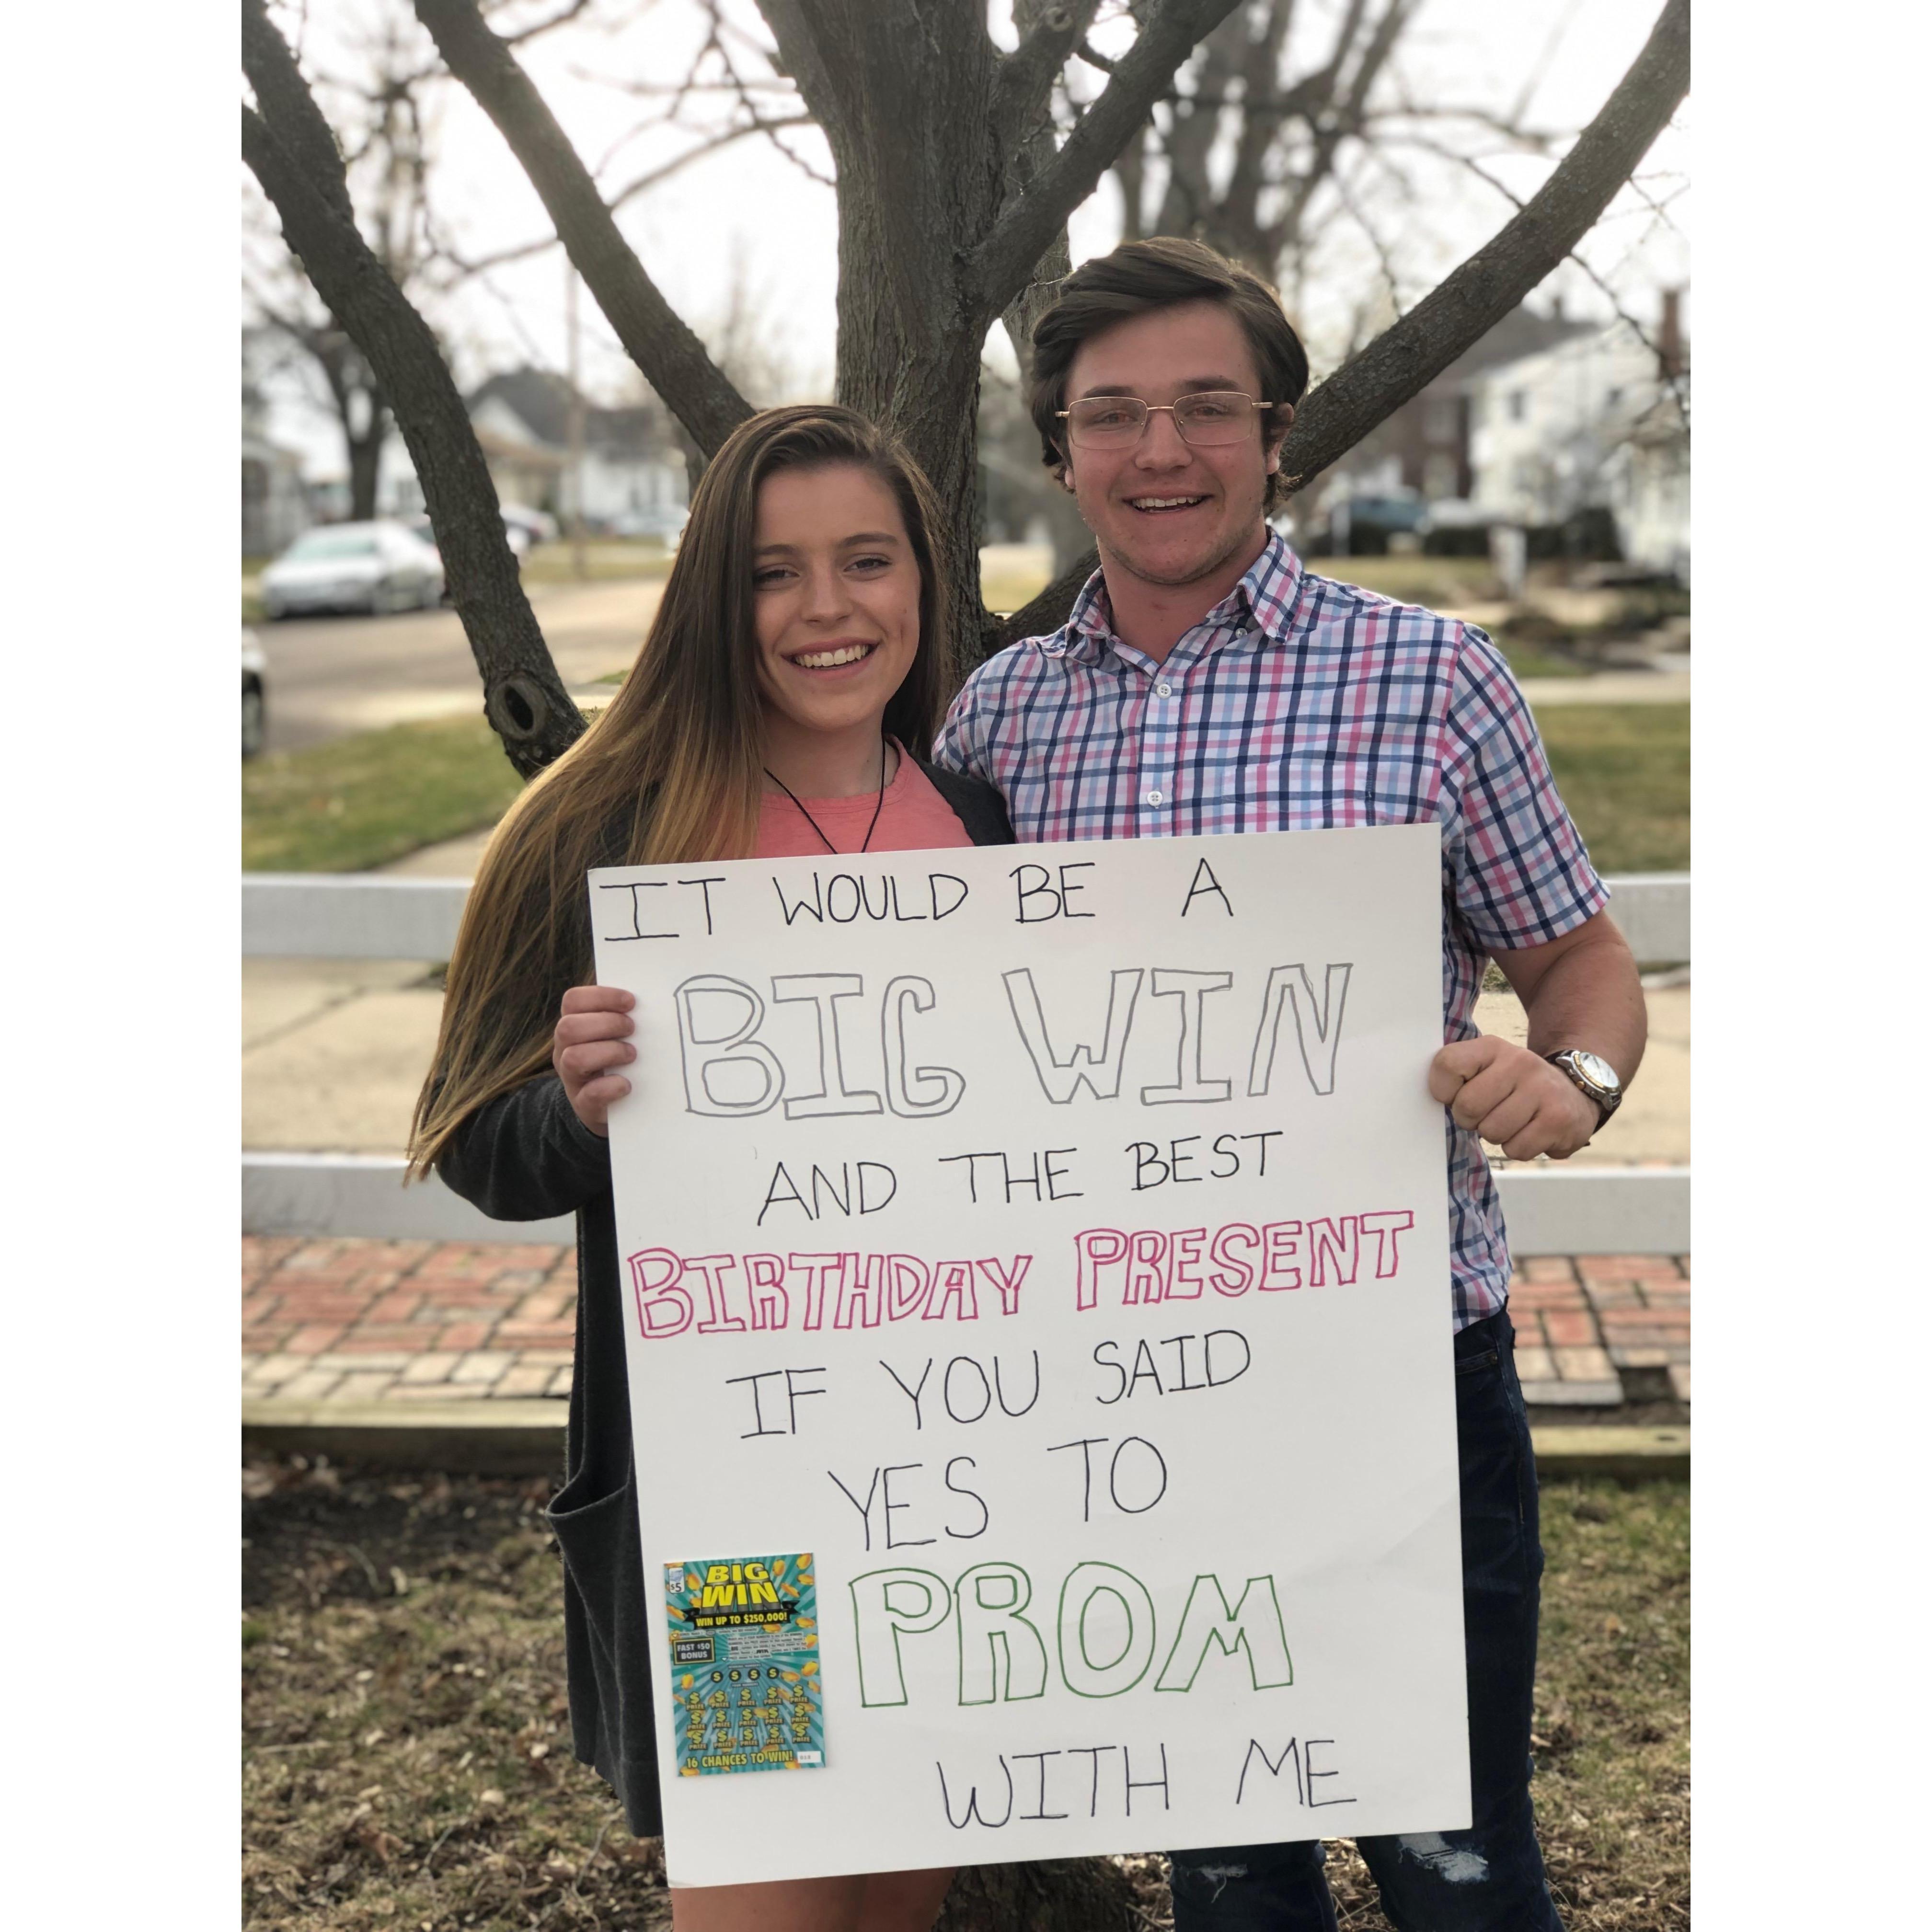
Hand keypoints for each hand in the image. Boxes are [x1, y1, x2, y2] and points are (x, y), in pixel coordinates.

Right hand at [552, 984, 635, 1137]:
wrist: (609, 1106)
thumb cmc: (617, 1060)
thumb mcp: (614, 1035)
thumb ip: (623, 1017)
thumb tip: (650, 1001)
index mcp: (573, 1026)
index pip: (573, 1000)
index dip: (601, 996)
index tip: (631, 1001)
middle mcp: (565, 1050)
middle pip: (568, 1027)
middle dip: (607, 1023)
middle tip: (631, 1028)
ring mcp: (571, 1079)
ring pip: (573, 1058)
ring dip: (609, 1052)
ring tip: (631, 1054)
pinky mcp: (583, 1105)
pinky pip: (590, 1094)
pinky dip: (611, 1086)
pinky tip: (627, 1084)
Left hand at [1428, 1035, 1600, 1160]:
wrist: (1575, 1089)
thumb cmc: (1516, 1083)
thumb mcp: (1487, 1066)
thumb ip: (1456, 1075)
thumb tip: (1426, 1101)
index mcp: (1493, 1047)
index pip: (1447, 1065)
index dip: (1443, 1090)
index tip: (1455, 1094)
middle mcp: (1520, 1062)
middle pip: (1467, 1106)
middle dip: (1471, 1119)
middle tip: (1489, 1112)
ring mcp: (1542, 1090)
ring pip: (1492, 1132)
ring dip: (1496, 1135)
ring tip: (1513, 1120)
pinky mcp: (1559, 1120)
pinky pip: (1516, 1150)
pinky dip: (1519, 1147)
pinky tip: (1531, 1130)